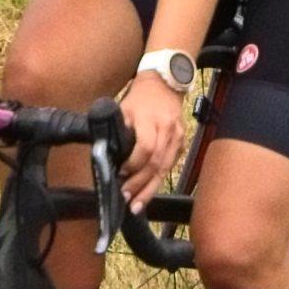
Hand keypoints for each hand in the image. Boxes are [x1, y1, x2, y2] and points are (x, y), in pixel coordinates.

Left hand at [119, 58, 197, 188]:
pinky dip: (158, 181)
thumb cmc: (140, 98)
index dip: (133, 164)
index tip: (120, 174)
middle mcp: (168, 130)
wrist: (165, 83)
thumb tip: (106, 154)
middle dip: (140, 184)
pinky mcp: (182, 143)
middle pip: (156, 163)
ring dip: (150, 189)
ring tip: (136, 205)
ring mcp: (178, 137)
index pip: (145, 147)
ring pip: (165, 169)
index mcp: (152, 120)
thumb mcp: (123, 107)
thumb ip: (117, 129)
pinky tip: (148, 193)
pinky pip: (170, 166)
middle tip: (126, 199)